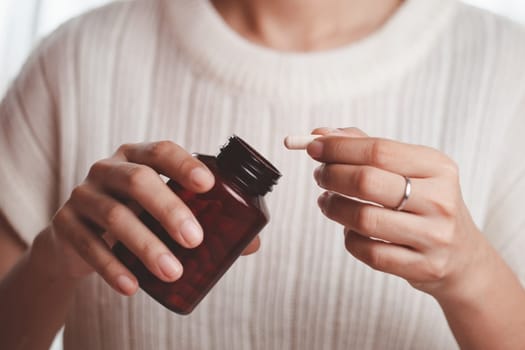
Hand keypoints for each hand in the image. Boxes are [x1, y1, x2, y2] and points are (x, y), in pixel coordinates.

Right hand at [40, 141, 259, 295]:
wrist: (79, 237)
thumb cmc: (135, 216)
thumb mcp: (164, 210)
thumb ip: (204, 220)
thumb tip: (251, 243)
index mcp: (137, 157)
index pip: (161, 150)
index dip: (184, 164)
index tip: (209, 186)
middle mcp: (108, 169)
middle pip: (138, 180)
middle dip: (169, 209)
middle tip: (195, 240)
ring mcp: (84, 195)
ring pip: (114, 215)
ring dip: (146, 245)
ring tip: (172, 272)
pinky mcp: (66, 224)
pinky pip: (87, 244)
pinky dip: (112, 267)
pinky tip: (133, 286)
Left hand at [308, 127, 492, 299]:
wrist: (461, 256)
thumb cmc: (423, 203)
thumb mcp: (408, 169)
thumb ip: (364, 147)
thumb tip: (320, 134)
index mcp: (437, 167)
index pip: (378, 150)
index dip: (338, 148)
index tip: (313, 147)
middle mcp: (439, 200)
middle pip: (367, 182)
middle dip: (331, 175)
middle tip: (319, 175)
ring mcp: (432, 237)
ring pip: (363, 219)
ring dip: (334, 207)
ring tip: (327, 201)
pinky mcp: (421, 267)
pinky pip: (368, 252)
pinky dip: (349, 238)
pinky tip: (349, 229)